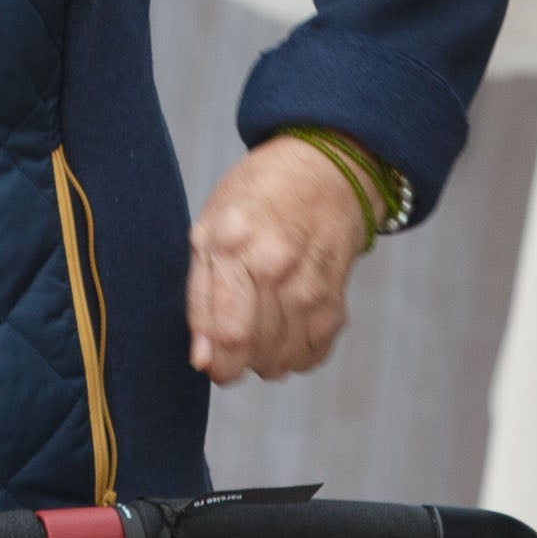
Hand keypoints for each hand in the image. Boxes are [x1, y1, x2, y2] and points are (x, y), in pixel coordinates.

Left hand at [189, 140, 370, 386]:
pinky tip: (285, 319)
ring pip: (282, 363)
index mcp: (237, 246)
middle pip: (256, 354)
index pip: (231, 334)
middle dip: (235, 358)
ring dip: (263, 355)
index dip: (217, 364)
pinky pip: (310, 357)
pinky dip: (293, 351)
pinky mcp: (337, 305)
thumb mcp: (208, 229)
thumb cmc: (257, 198)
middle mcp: (280, 270)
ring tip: (258, 317)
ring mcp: (314, 289)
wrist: (326, 174)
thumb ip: (200, 298)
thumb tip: (202, 359)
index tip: (210, 360)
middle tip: (231, 325)